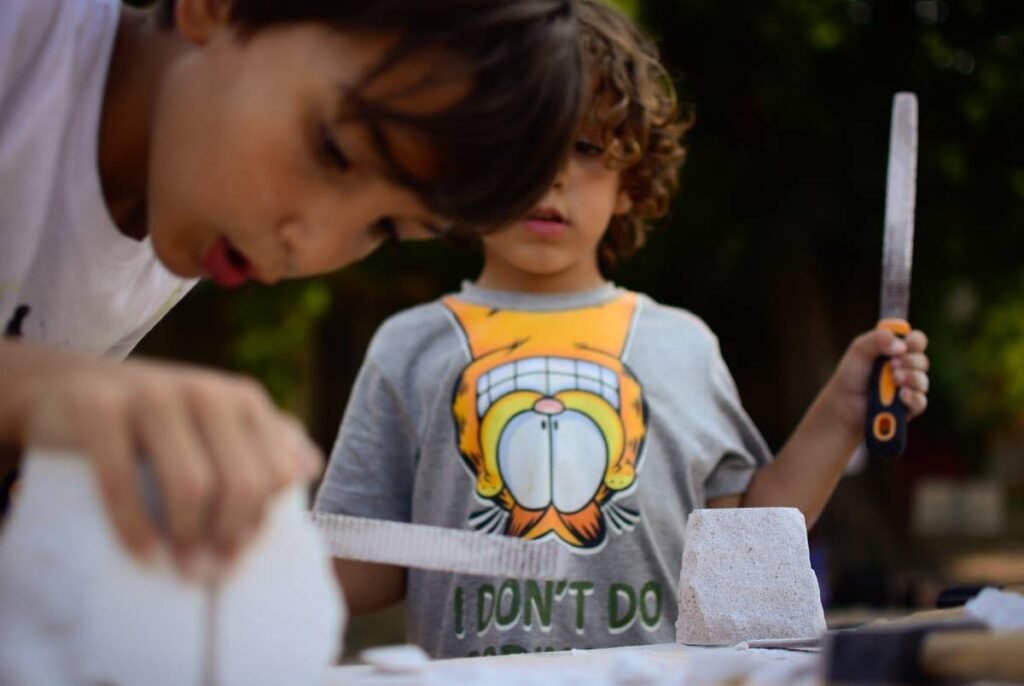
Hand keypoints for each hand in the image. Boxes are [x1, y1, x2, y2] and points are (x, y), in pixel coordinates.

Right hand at [21, 356, 321, 574]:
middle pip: (242, 484)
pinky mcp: (98, 409)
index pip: (278, 473)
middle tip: (209, 571)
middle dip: (230, 537)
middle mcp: (205, 391)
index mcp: (243, 398)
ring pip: (192, 485)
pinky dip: (135, 529)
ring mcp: (151, 395)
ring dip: (188, 539)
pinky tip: (144, 555)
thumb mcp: (216, 426)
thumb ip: (266, 442)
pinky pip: (123, 482)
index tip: (238, 552)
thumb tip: (308, 469)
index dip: (262, 520)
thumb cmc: (155, 424)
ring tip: (181, 567)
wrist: (65, 391)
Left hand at [825, 326, 929, 433]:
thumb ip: (876, 340)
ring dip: (911, 377)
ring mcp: (908, 389)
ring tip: (895, 378)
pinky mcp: (907, 408)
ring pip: (922, 381)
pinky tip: (902, 394)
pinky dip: (912, 397)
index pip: (916, 341)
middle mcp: (905, 369)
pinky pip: (920, 402)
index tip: (906, 344)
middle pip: (922, 360)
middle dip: (910, 360)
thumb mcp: (859, 351)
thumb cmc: (851, 376)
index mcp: (896, 352)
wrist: (842, 406)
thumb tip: (902, 346)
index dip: (915, 340)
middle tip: (893, 364)